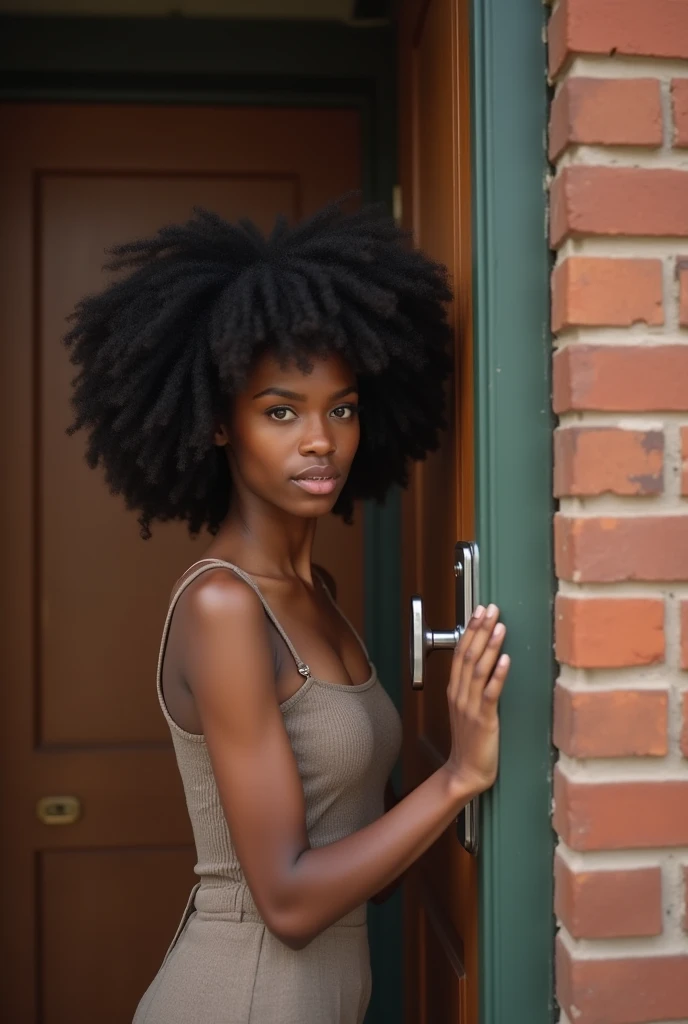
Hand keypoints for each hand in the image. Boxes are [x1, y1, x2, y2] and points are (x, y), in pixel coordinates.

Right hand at [443, 604, 509, 795]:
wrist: (466, 770)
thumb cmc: (470, 740)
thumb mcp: (465, 708)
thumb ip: (471, 686)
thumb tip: (483, 661)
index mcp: (454, 690)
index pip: (460, 652)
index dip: (470, 629)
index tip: (479, 610)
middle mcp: (460, 694)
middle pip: (468, 655)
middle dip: (480, 629)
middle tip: (491, 609)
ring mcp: (470, 706)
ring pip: (478, 670)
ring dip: (489, 646)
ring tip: (500, 627)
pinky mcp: (484, 719)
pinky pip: (490, 693)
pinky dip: (498, 675)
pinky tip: (506, 660)